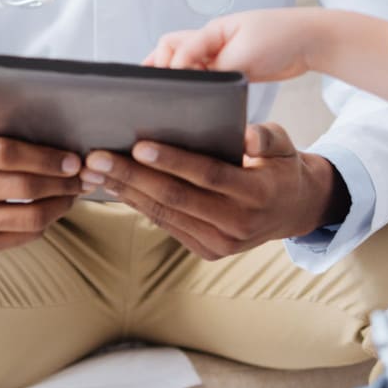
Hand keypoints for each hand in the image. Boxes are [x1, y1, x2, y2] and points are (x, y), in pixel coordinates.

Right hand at [0, 103, 83, 252]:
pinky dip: (47, 223)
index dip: (45, 158)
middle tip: (85, 176)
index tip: (74, 159)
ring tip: (75, 191)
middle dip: (62, 182)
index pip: (6, 154)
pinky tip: (56, 206)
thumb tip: (24, 89)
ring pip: (27, 218)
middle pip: (22, 187)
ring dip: (61, 204)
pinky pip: (22, 237)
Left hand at [78, 122, 349, 259]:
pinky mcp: (206, 251)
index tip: (138, 146)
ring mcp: (220, 243)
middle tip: (96, 157)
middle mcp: (237, 224)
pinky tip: (113, 187)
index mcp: (256, 194)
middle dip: (132, 177)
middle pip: (176, 198)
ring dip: (125, 192)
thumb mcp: (285, 145)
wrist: (294, 210)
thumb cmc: (281, 166)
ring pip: (165, 214)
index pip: (208, 175)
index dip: (173, 161)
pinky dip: (138, 205)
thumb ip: (266, 137)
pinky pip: (167, 224)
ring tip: (93, 171)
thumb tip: (246, 136)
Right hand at [146, 8, 323, 80]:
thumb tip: (195, 82)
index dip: (170, 67)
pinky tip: (194, 100)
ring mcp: (222, 53)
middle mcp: (213, 40)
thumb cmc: (282, 37)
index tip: (169, 85)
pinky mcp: (232, 67)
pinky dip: (196, 85)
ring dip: (177, 75)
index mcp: (213, 31)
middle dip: (160, 65)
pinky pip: (205, 75)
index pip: (178, 47)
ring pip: (187, 63)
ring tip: (166, 96)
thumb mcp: (246, 55)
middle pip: (172, 49)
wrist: (310, 41)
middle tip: (151, 88)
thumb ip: (218, 69)